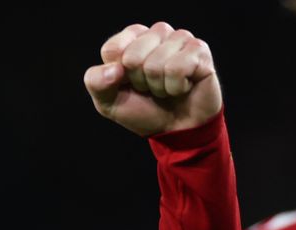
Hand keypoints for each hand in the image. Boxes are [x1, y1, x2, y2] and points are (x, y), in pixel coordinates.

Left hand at [84, 22, 221, 136]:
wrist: (175, 130)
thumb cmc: (142, 110)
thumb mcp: (108, 101)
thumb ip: (96, 82)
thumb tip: (114, 70)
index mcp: (132, 39)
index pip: (112, 49)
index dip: (116, 76)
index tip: (128, 83)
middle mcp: (156, 33)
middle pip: (133, 57)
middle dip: (139, 82)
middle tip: (150, 88)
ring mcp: (180, 39)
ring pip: (155, 64)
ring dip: (158, 86)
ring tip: (166, 88)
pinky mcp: (199, 49)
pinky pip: (177, 68)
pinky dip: (175, 87)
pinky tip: (182, 86)